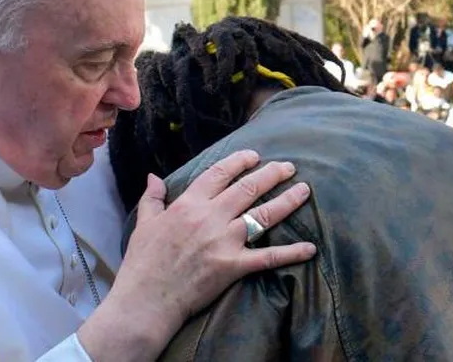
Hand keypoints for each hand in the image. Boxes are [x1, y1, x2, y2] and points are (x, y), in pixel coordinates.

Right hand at [78, 150, 314, 359]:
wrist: (148, 297)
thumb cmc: (143, 261)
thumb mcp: (145, 223)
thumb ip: (153, 198)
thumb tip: (153, 177)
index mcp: (189, 204)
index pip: (219, 173)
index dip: (239, 161)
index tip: (254, 155)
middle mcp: (210, 217)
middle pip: (248, 188)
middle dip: (272, 174)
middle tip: (289, 167)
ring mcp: (224, 241)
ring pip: (263, 215)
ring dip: (287, 201)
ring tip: (304, 190)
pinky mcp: (234, 266)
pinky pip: (268, 257)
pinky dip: (291, 253)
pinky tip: (310, 248)